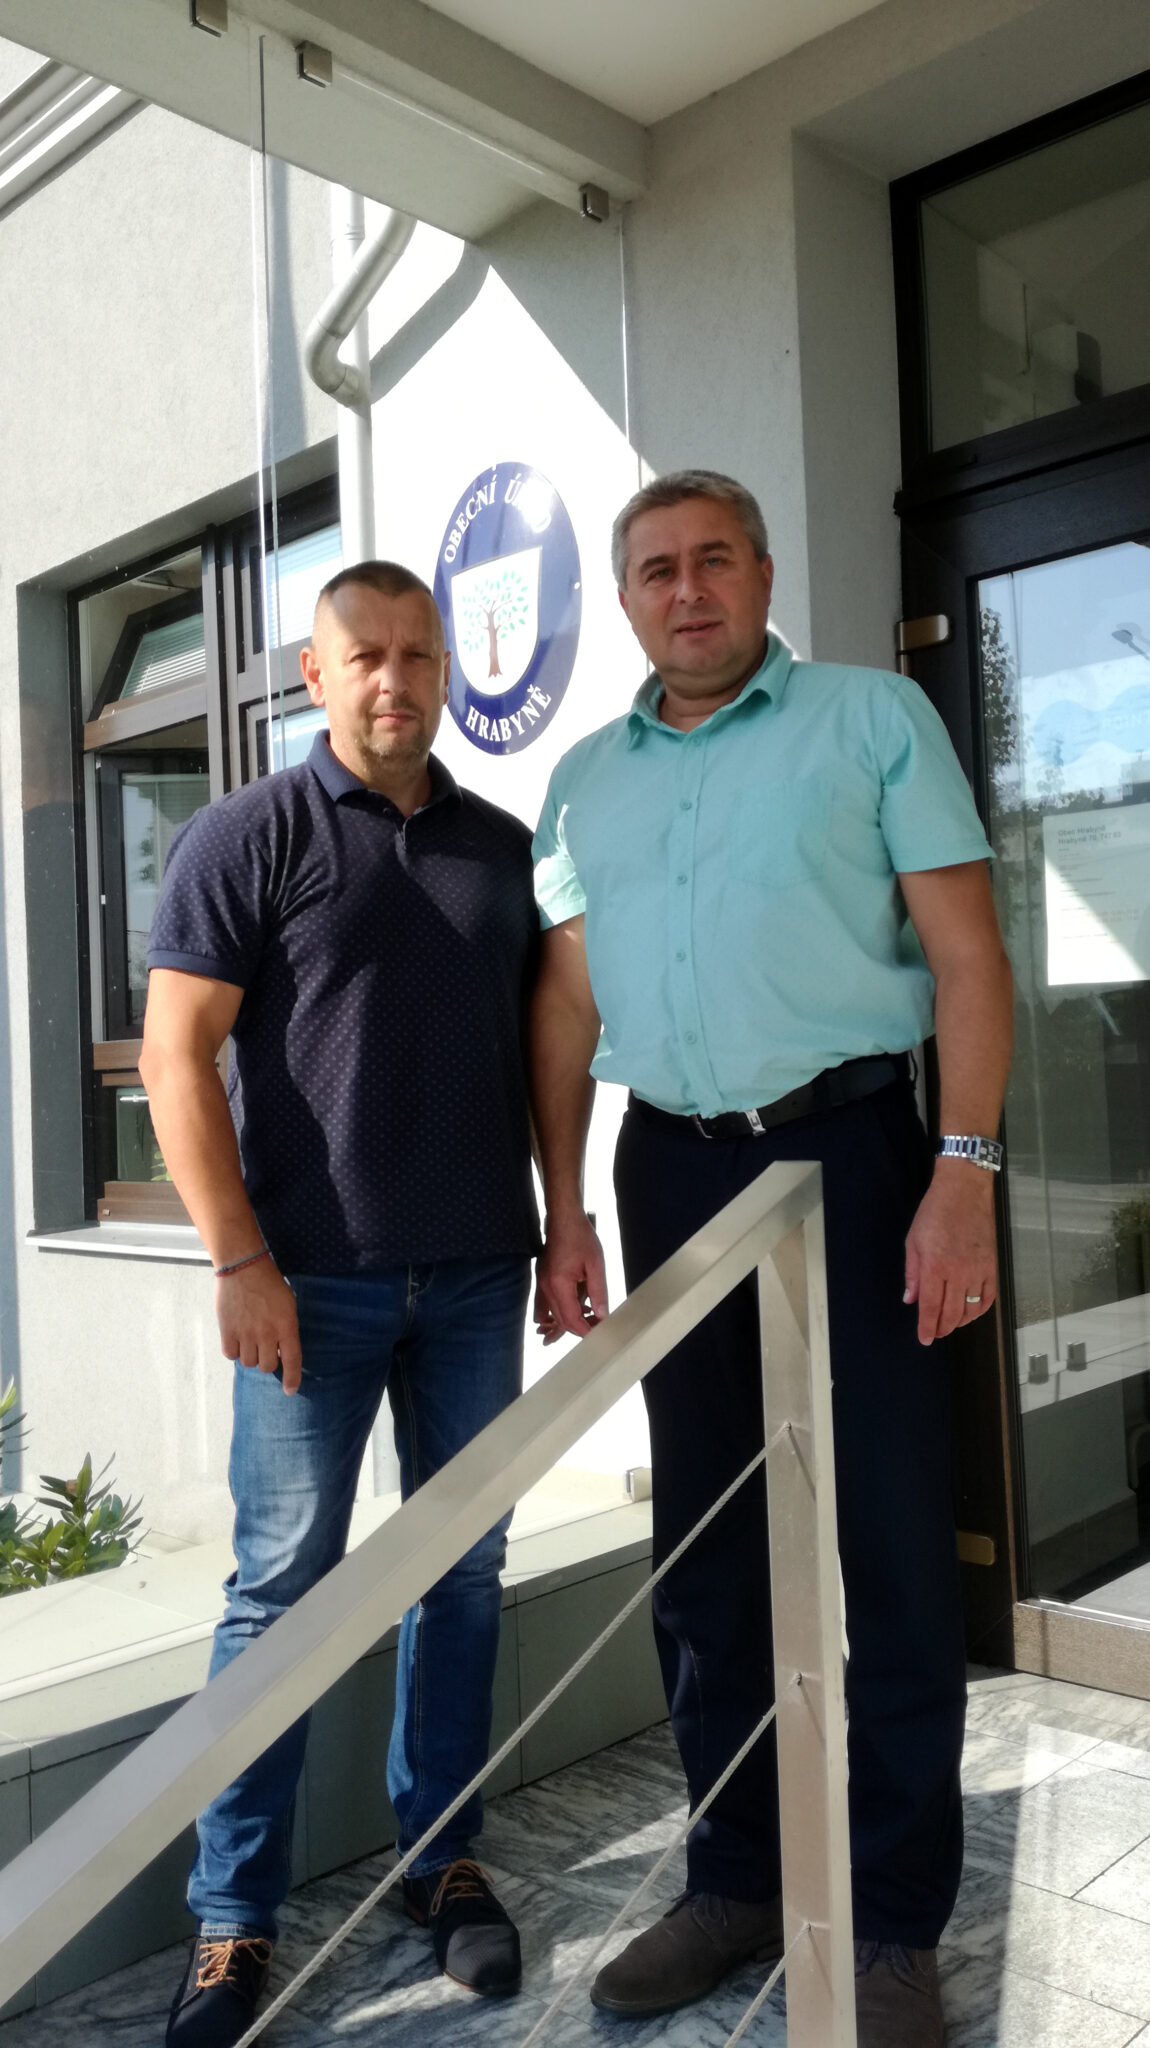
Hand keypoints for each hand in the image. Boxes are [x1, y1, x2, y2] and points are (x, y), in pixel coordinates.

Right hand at [215, 1257, 302, 1392]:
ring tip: (250, 1339)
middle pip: (267, 1367)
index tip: (290, 1391)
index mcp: (286, 1326)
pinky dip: (234, 1351)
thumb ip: (286, 1329)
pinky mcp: (227, 1330)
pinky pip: (230, 1355)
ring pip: (248, 1363)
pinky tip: (237, 1339)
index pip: (292, 1360)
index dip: (292, 1379)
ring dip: (250, 1355)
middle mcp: (267, 1333)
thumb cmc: (270, 1284)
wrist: (244, 1267)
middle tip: (265, 1348)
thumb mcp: (288, 1305)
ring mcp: (246, 1333)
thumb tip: (281, 1352)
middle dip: (268, 1361)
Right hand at [535, 1210, 608, 1342]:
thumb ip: (598, 1292)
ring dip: (570, 1321)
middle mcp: (546, 1287)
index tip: (598, 1332)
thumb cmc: (580, 1236)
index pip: (570, 1318)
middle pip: (560, 1320)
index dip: (585, 1329)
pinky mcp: (543, 1280)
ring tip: (589, 1319)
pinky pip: (547, 1304)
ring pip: (553, 1314)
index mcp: (559, 1284)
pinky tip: (573, 1312)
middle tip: (598, 1325)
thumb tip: (602, 1314)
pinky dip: (559, 1312)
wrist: (564, 1218)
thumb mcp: (596, 1264)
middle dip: (579, 1327)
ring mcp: (542, 1284)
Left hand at [903, 1162, 997, 1346]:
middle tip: (935, 1333)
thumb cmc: (934, 1213)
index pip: (930, 1308)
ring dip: (960, 1322)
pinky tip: (971, 1313)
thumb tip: (910, 1299)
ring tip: (950, 1324)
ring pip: (970, 1310)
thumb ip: (912, 1273)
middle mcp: (958, 1273)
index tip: (924, 1339)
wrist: (964, 1191)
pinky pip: (988, 1298)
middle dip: (942, 1328)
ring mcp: (978, 1271)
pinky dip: (980, 1311)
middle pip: (951, 1314)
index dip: (926, 1327)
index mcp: (934, 1267)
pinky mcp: (992, 1266)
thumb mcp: (913, 1241)